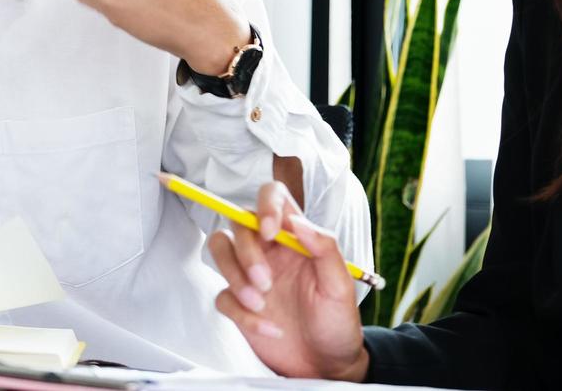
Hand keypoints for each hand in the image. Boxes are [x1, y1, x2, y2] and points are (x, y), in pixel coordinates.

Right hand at [207, 181, 367, 380]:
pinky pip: (223, 295)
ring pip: (220, 248)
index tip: (270, 231)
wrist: (327, 364)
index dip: (266, 204)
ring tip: (260, 303)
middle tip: (266, 282)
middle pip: (238, 223)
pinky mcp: (238, 303)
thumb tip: (297, 221)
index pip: (274, 197)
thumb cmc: (337, 322)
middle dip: (247, 251)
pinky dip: (242, 314)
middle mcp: (270, 250)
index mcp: (296, 237)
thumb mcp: (340, 285)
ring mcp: (250, 275)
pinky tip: (269, 328)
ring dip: (234, 274)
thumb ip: (325, 247)